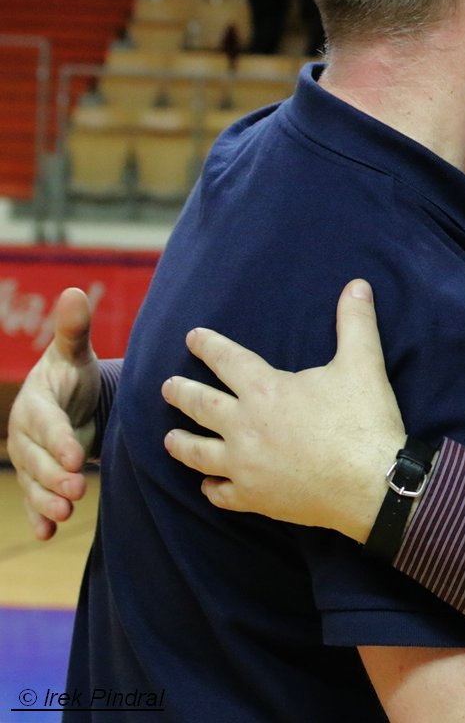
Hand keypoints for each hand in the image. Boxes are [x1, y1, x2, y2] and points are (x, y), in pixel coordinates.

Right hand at [7, 288, 100, 539]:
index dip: (58, 440)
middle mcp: (25, 434)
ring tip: (66, 514)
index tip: (76, 456)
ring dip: (47, 501)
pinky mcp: (37, 478)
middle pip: (37, 460)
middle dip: (54, 477)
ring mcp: (29, 458)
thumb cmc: (73, 373)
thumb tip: (74, 292)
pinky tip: (46, 533)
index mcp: (36, 403)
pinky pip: (33, 500)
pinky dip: (38, 517)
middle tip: (77, 492)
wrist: (68, 398)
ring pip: (33, 483)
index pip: (45, 424)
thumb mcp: (74, 354)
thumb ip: (74, 330)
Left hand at [162, 278, 405, 541]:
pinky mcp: (254, 497)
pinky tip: (208, 485)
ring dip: (181, 443)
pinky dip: (211, 488)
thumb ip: (355, 322)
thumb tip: (358, 284)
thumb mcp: (363, 364)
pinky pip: (220, 492)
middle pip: (200, 405)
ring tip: (170, 438)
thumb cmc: (364, 421)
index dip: (208, 345)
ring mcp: (245, 465)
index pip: (227, 360)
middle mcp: (244, 426)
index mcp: (266, 390)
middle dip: (180, 393)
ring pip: (198, 453)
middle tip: (167, 387)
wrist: (371, 485)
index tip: (192, 337)